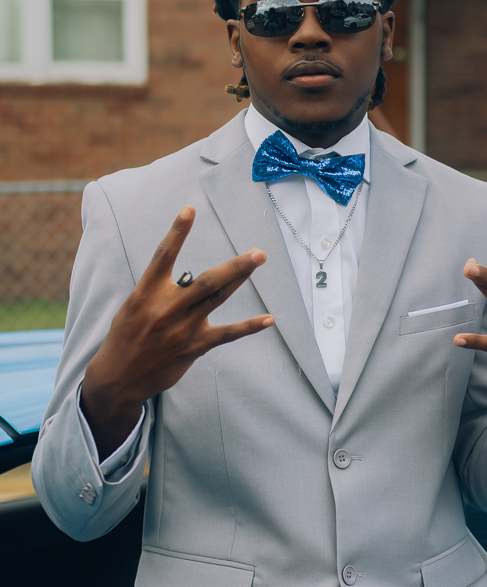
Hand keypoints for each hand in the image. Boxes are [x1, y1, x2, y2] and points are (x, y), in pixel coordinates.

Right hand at [81, 206, 273, 458]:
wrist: (118, 377)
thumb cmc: (127, 336)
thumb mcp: (134, 307)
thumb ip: (159, 291)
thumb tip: (188, 281)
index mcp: (145, 293)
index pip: (163, 256)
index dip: (177, 232)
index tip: (190, 209)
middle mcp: (166, 307)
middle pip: (206, 280)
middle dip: (234, 265)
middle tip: (258, 252)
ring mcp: (182, 328)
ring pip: (217, 297)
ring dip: (240, 278)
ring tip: (258, 259)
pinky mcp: (193, 347)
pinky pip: (226, 334)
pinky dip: (249, 327)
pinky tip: (268, 319)